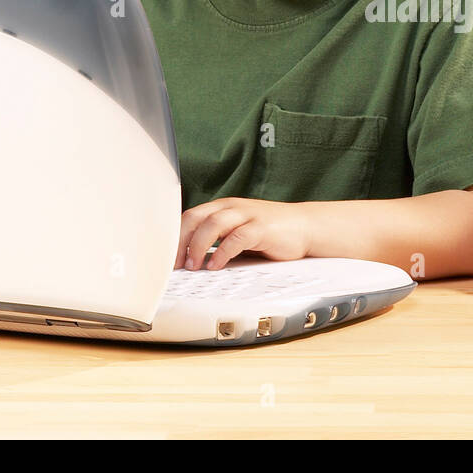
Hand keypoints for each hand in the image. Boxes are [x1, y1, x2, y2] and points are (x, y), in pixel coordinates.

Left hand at [176, 197, 311, 270]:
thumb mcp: (238, 234)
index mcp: (223, 207)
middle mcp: (232, 207)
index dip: (175, 237)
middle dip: (181, 241)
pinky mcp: (262, 227)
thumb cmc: (271, 234)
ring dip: (198, 245)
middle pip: (196, 217)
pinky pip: (237, 237)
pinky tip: (216, 265)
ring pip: (213, 223)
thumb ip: (218, 241)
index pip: (190, 216)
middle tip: (176, 264)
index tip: (166, 259)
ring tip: (193, 265)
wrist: (306, 227)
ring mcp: (247, 214)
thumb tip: (191, 263)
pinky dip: (222, 251)